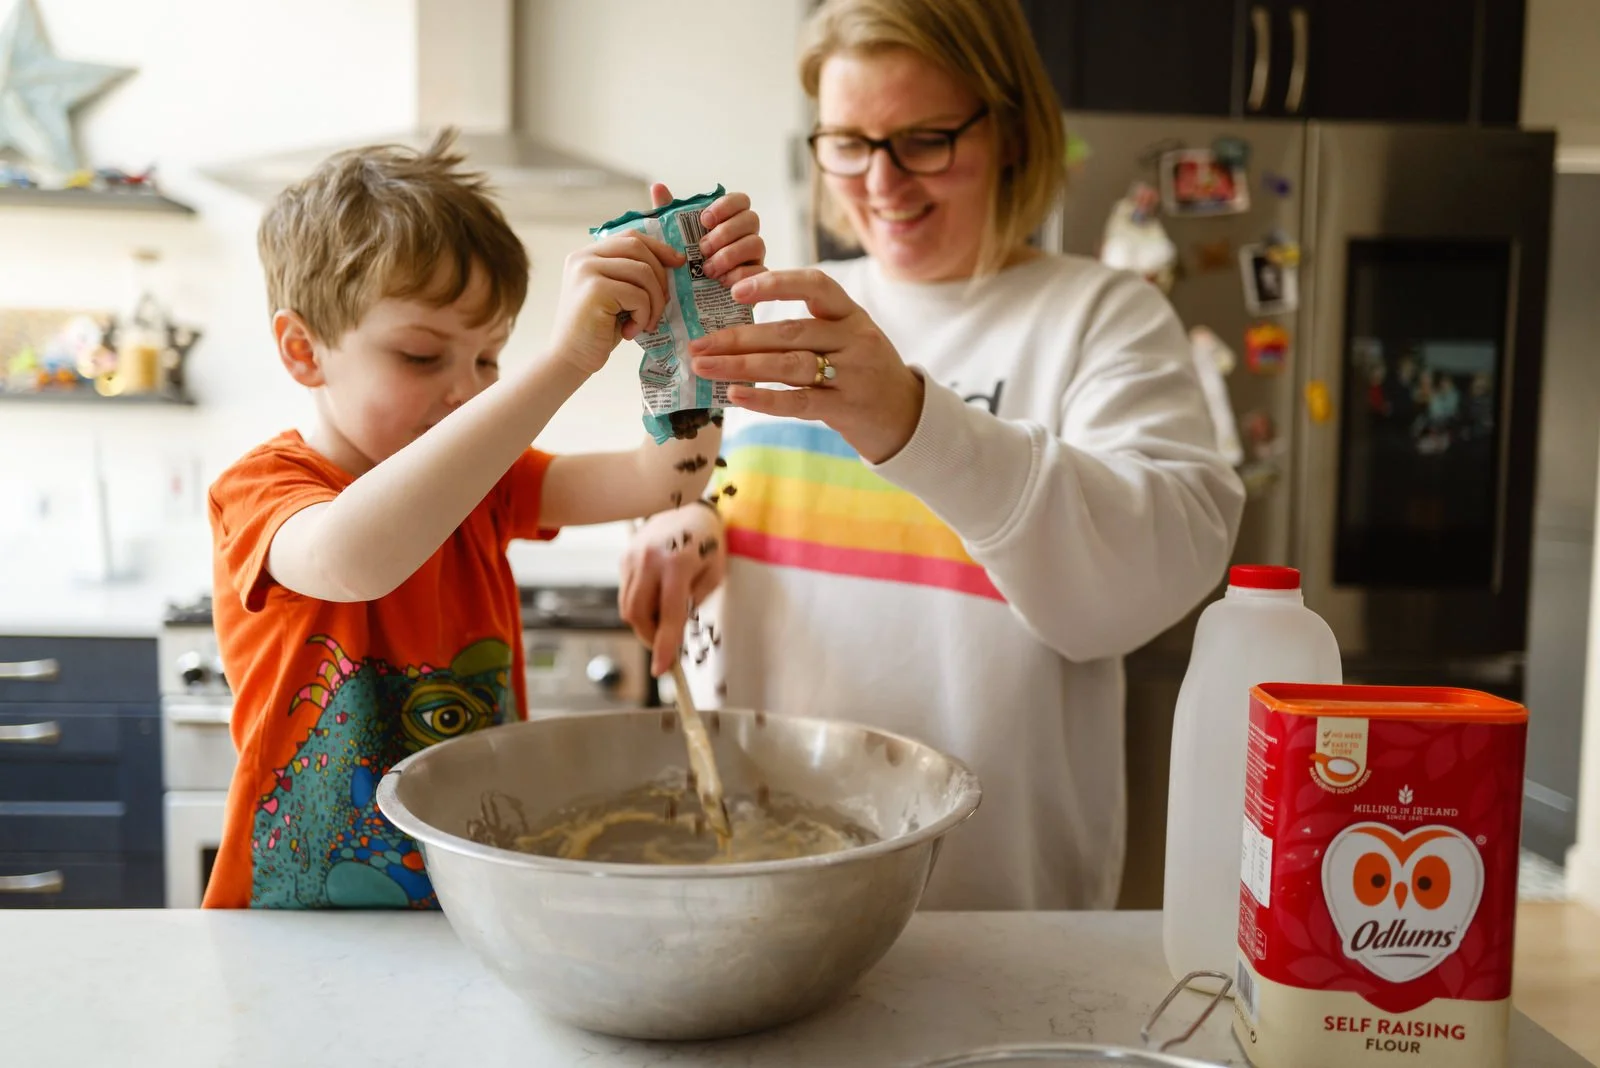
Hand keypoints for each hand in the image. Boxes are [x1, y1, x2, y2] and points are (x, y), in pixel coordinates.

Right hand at [548, 227, 683, 375]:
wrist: (571, 359)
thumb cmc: (598, 330)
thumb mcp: (616, 295)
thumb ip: (631, 275)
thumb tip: (671, 262)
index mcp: (587, 254)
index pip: (630, 237)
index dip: (657, 247)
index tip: (677, 262)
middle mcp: (584, 257)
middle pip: (638, 249)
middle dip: (660, 276)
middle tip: (663, 303)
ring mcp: (587, 271)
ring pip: (643, 272)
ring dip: (654, 302)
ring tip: (647, 323)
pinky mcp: (595, 290)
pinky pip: (638, 296)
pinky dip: (644, 316)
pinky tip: (631, 331)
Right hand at [618, 504, 726, 675]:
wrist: (688, 506)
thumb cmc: (708, 542)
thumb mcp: (714, 573)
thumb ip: (694, 602)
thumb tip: (673, 629)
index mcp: (677, 564)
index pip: (668, 615)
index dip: (664, 645)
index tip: (661, 669)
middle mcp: (649, 560)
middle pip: (638, 615)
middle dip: (650, 637)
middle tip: (665, 645)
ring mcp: (632, 558)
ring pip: (627, 607)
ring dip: (643, 624)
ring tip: (662, 621)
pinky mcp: (624, 558)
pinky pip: (626, 593)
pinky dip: (639, 606)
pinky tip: (655, 598)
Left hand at [648, 182, 765, 286]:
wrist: (690, 306)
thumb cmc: (684, 267)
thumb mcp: (673, 240)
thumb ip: (668, 215)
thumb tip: (658, 187)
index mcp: (729, 221)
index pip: (740, 200)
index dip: (726, 205)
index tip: (704, 220)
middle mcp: (746, 236)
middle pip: (751, 219)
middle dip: (726, 232)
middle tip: (702, 248)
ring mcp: (754, 258)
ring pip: (757, 244)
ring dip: (730, 255)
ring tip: (708, 270)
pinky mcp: (758, 282)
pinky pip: (760, 272)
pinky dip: (740, 275)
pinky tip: (722, 282)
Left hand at [686, 268, 924, 463]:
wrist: (907, 416)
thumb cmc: (863, 371)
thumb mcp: (848, 336)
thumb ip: (807, 325)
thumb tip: (739, 326)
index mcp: (851, 314)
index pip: (816, 285)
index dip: (775, 284)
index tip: (735, 290)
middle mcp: (855, 339)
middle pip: (789, 332)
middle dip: (738, 337)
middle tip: (698, 344)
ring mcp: (853, 375)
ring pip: (789, 365)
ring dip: (741, 367)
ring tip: (704, 368)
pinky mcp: (847, 409)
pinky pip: (799, 402)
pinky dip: (764, 399)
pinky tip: (735, 396)